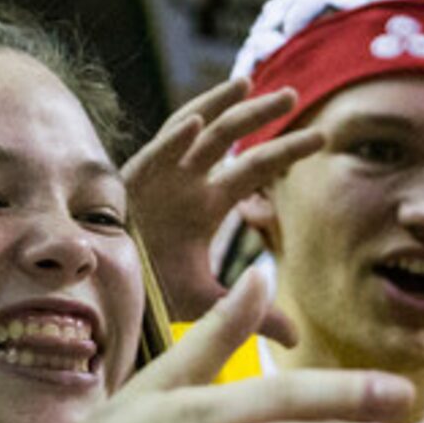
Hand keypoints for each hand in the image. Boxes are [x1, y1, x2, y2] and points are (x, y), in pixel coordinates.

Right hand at [121, 77, 320, 326]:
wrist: (101, 296)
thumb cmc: (149, 290)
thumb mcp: (209, 302)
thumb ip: (251, 314)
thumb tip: (298, 339)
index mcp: (208, 204)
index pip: (255, 168)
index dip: (286, 151)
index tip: (322, 139)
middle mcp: (187, 182)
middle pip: (230, 138)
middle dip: (259, 115)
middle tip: (293, 95)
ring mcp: (159, 177)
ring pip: (193, 130)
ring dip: (220, 105)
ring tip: (247, 83)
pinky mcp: (130, 184)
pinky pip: (154, 156)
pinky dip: (175, 139)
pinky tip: (198, 122)